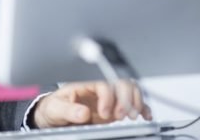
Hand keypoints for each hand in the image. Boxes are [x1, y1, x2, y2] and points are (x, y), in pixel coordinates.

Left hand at [33, 81, 151, 128]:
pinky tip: (145, 115)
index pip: (103, 83)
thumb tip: (82, 113)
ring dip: (135, 101)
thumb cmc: (54, 107)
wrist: (55, 115)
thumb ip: (68, 110)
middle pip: (120, 82)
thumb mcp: (55, 108)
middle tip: (121, 115)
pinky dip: (142, 107)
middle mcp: (98, 87)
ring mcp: (108, 97)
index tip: (104, 113)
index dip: (107, 97)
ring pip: (130, 89)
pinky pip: (133, 102)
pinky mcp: (114, 107)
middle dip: (125, 98)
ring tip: (132, 116)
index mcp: (84, 83)